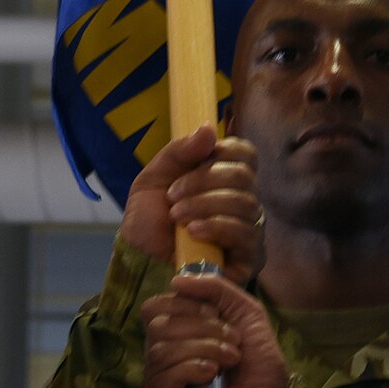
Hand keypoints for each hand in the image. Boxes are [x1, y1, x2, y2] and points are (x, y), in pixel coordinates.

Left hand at [120, 125, 263, 284]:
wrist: (138, 259)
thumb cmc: (149, 220)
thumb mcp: (155, 177)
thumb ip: (179, 152)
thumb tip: (208, 128)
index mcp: (225, 179)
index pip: (246, 154)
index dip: (224, 150)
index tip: (194, 161)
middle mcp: (244, 202)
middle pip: (245, 177)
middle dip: (205, 181)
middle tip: (173, 195)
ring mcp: (250, 230)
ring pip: (246, 204)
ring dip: (206, 205)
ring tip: (177, 216)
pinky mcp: (250, 257)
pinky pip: (247, 234)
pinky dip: (217, 227)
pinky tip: (192, 231)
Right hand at [141, 273, 291, 387]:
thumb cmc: (261, 367)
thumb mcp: (246, 315)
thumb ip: (217, 290)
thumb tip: (177, 279)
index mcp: (176, 335)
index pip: (155, 308)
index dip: (185, 304)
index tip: (216, 314)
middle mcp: (162, 359)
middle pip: (157, 326)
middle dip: (201, 328)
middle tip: (232, 341)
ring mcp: (158, 387)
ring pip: (159, 350)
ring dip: (203, 348)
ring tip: (230, 360)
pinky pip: (160, 378)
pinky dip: (190, 369)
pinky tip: (212, 376)